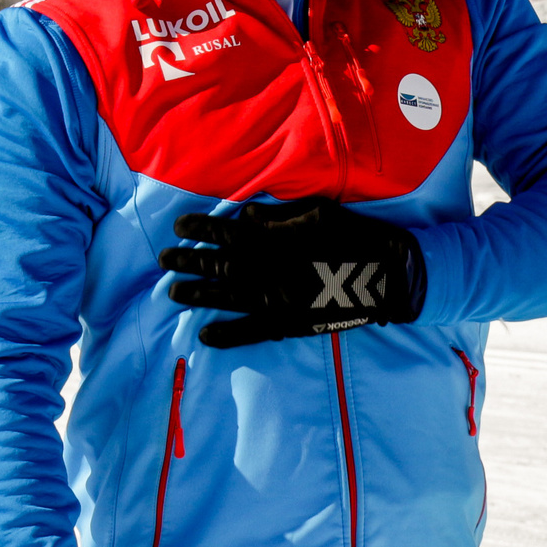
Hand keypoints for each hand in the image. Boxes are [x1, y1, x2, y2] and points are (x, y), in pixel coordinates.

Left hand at [158, 196, 425, 347]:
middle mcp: (263, 270)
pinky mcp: (286, 324)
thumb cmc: (352, 234)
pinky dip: (226, 335)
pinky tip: (204, 335)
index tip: (177, 227)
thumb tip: (243, 217)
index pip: (223, 232)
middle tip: (162, 261)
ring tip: (172, 293)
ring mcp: (272, 300)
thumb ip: (275, 217)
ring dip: (195, 294)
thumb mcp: (315, 211)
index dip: (198, 229)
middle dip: (187, 261)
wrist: (384, 275)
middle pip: (215, 265)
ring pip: (223, 297)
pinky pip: (248, 332)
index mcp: (270, 239)